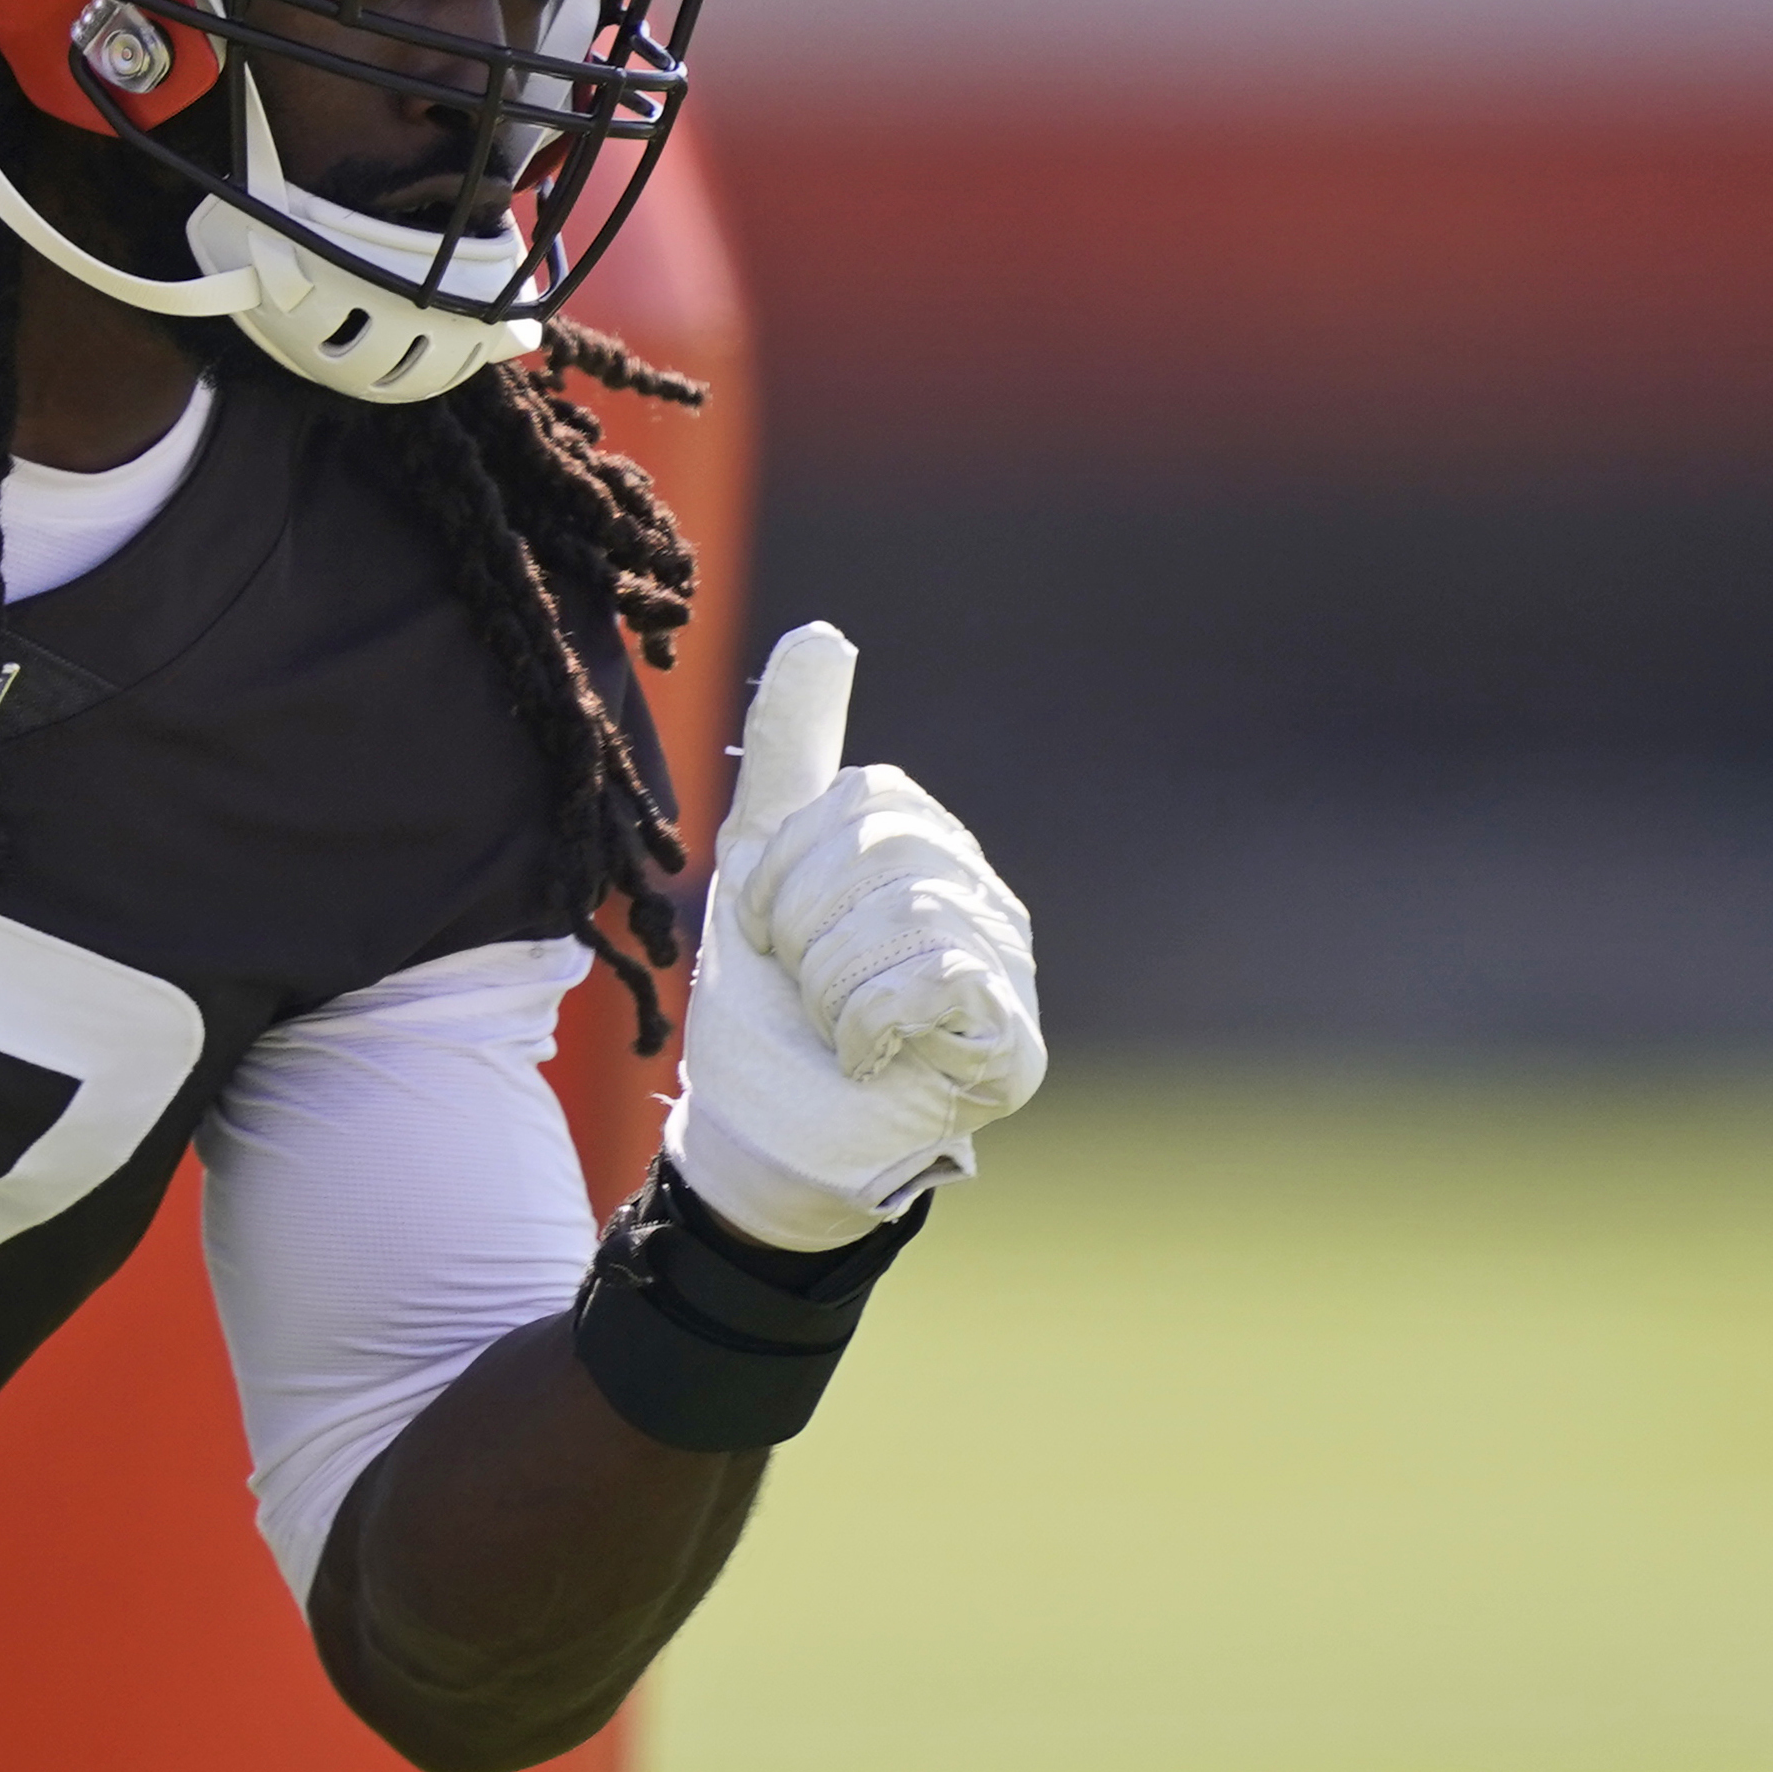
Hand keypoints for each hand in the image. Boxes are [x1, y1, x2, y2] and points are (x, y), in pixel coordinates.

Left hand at [670, 623, 1044, 1252]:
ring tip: (830, 1029)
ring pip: (908, 916)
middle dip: (805, 929)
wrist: (759, 1140)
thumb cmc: (766, 1007)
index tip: (767, 930)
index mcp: (922, 844)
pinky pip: (944, 976)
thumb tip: (825, 631)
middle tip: (799, 988)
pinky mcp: (1013, 1044)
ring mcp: (1008, 968)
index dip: (784, 869)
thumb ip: (792, 749)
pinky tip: (862, 1055)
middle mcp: (979, 894)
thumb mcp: (759, 863)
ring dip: (829, 984)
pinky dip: (869, 1019)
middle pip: (885, 851)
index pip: (859, 801)